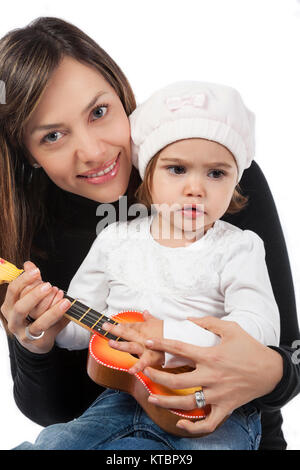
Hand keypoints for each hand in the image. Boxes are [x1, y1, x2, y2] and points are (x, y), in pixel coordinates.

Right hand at [1, 261, 70, 353]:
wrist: (36, 340)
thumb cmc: (33, 315)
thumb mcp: (31, 297)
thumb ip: (31, 281)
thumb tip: (28, 264)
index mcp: (9, 306)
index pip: (13, 290)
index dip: (24, 279)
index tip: (36, 270)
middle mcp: (13, 320)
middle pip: (21, 307)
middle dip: (35, 295)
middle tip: (48, 285)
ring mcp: (24, 333)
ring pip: (37, 321)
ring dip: (52, 308)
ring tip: (63, 297)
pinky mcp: (37, 341)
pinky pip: (49, 328)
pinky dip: (59, 316)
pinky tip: (67, 307)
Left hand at [103, 310, 164, 373]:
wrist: (181, 340)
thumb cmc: (170, 331)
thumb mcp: (159, 323)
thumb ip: (150, 318)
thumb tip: (145, 312)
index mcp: (144, 328)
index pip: (128, 326)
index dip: (116, 325)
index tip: (105, 324)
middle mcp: (143, 337)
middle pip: (127, 332)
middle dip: (115, 330)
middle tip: (104, 327)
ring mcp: (146, 347)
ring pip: (132, 346)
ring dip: (121, 345)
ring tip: (111, 343)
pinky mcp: (152, 357)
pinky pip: (144, 363)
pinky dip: (138, 367)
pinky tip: (130, 370)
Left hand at [143, 316, 282, 433]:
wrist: (271, 370)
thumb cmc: (250, 347)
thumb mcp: (231, 328)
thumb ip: (208, 323)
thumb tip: (188, 319)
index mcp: (210, 356)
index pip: (179, 349)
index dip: (161, 344)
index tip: (147, 343)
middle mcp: (211, 376)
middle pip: (177, 380)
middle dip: (157, 376)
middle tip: (146, 372)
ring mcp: (218, 394)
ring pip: (187, 402)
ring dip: (166, 402)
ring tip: (152, 398)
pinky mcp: (225, 407)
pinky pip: (208, 423)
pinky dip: (193, 427)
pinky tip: (181, 422)